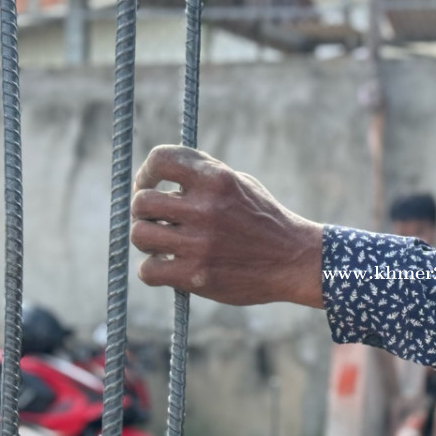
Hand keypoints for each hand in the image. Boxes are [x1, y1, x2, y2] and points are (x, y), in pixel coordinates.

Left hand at [131, 146, 324, 307]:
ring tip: (164, 244)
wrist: (294, 260)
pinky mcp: (197, 276)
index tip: (149, 185)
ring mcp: (200, 244)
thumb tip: (157, 174)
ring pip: (140, 235)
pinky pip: (149, 271)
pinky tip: (169, 267)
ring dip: (148, 240)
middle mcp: (207, 208)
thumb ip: (202, 176)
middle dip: (145, 212)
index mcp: (217, 179)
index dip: (147, 173)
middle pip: (142, 202)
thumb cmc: (264, 220)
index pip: (161, 160)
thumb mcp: (240, 183)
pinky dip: (154, 270)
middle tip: (157, 220)